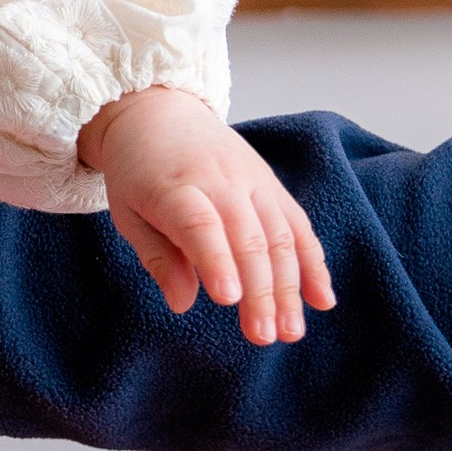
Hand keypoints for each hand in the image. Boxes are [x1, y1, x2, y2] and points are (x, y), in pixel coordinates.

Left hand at [82, 85, 334, 346]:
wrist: (161, 114)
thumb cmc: (139, 173)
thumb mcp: (129, 214)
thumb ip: (157, 258)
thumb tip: (182, 304)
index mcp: (175, 187)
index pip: (201, 224)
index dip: (217, 261)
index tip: (229, 299)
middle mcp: (221, 180)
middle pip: (249, 237)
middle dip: (261, 291)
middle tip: (262, 336)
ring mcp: (253, 181)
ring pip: (281, 236)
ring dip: (290, 287)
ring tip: (290, 331)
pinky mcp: (273, 185)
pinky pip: (299, 225)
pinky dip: (313, 263)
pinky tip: (322, 299)